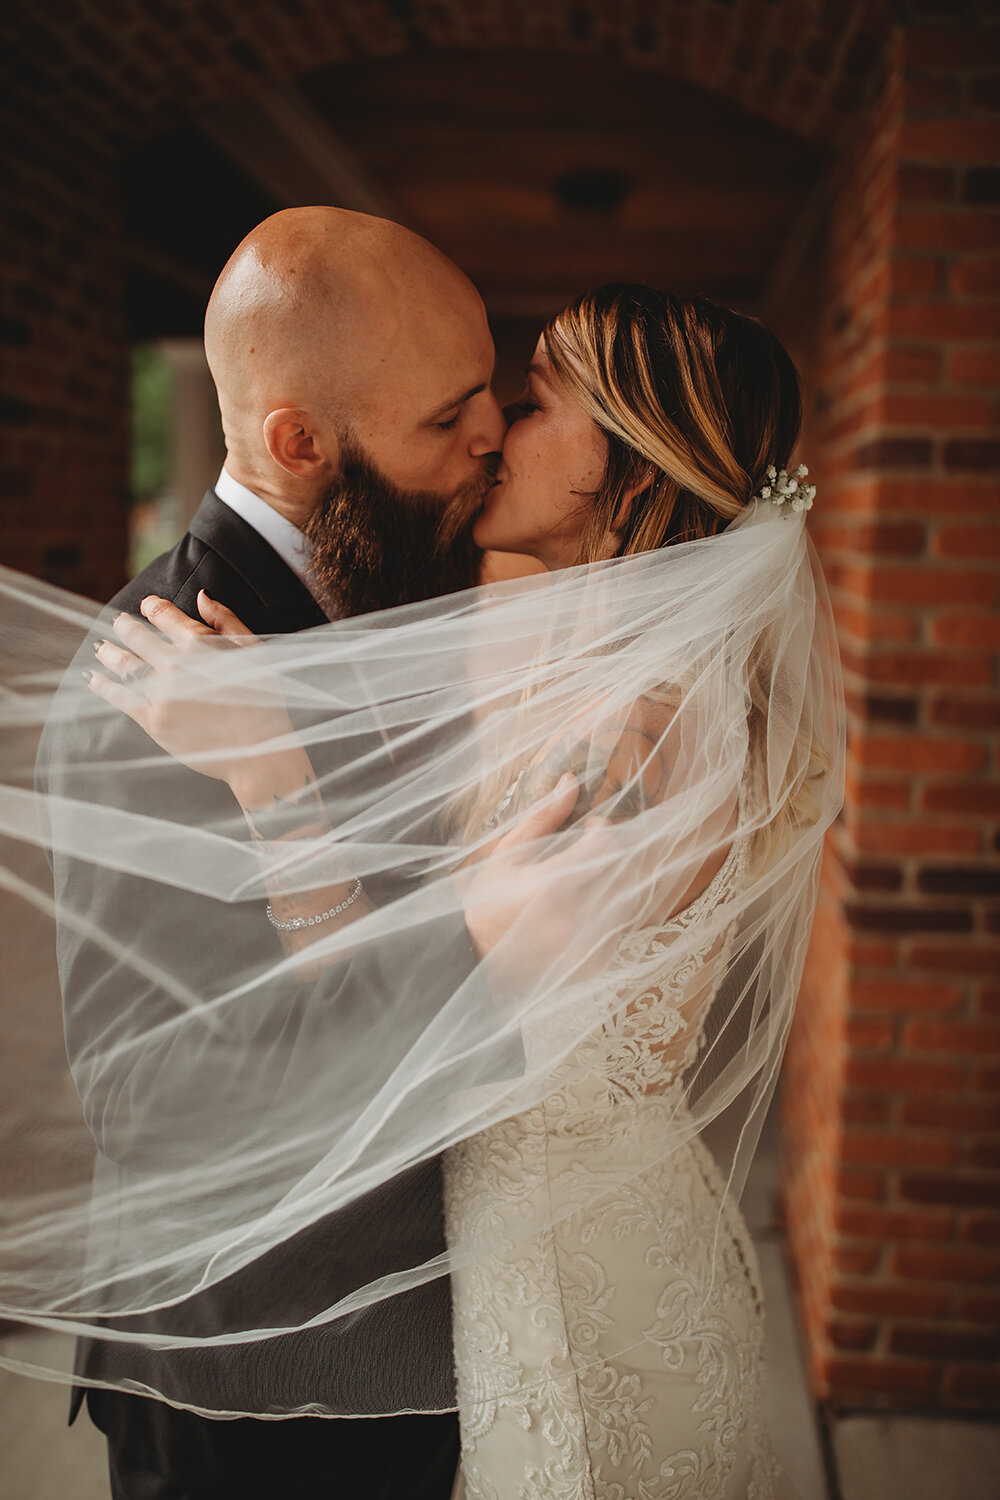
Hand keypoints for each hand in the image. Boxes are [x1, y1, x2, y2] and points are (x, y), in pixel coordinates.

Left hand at [87, 592, 302, 792]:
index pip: (164, 615)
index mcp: (200, 643)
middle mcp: (175, 663)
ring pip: (124, 664)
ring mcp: (161, 692)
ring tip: (101, 647)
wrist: (259, 751)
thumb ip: (226, 620)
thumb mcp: (255, 650)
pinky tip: (94, 677)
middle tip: (117, 622)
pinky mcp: (153, 719)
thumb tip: (201, 596)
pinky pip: (120, 697)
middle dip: (124, 626)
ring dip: (109, 652)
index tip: (145, 604)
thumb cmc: (264, 701)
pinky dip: (103, 685)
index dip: (152, 607)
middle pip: (137, 637)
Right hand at [462, 774, 616, 964]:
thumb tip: (570, 780)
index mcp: (550, 887)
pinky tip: (585, 905)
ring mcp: (589, 944)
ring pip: (629, 896)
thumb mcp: (507, 854)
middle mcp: (576, 919)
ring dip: (615, 878)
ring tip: (587, 876)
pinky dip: (611, 907)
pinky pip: (622, 923)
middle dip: (613, 852)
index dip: (602, 829)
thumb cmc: (489, 902)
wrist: (480, 961)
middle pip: (625, 869)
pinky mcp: (598, 962)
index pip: (606, 846)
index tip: (588, 827)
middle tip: (591, 848)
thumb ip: (544, 818)